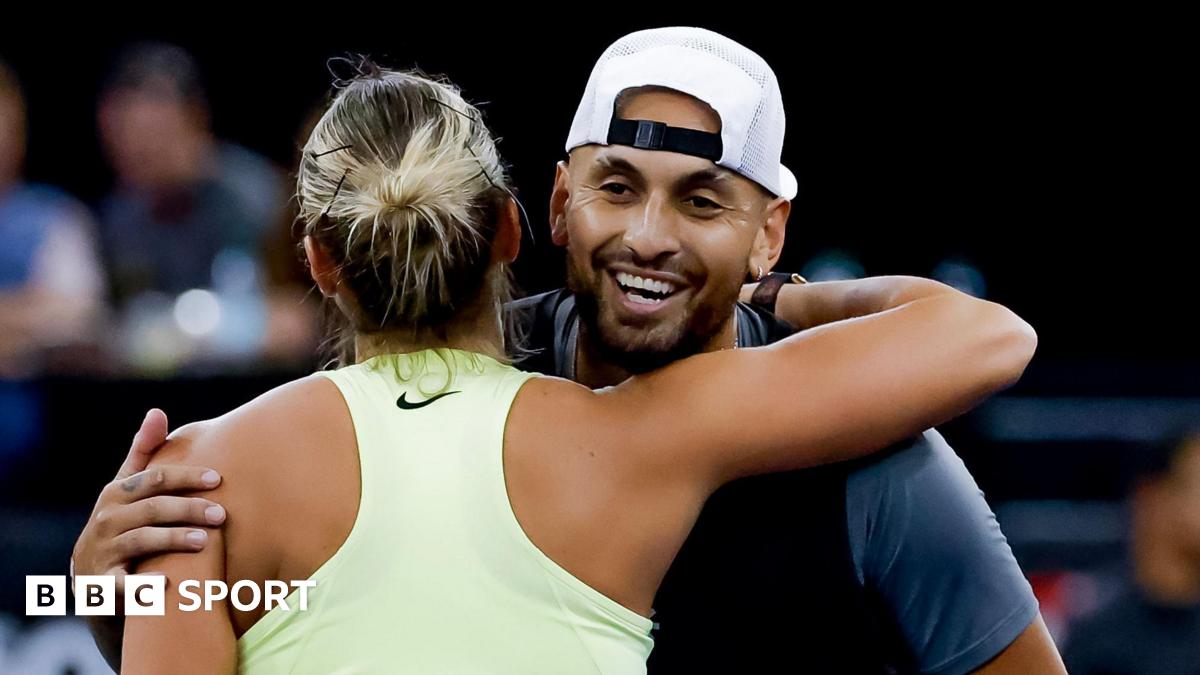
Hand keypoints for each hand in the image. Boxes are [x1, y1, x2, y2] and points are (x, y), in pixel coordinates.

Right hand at [71, 409, 225, 596]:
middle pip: (151, 508)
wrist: (92, 582)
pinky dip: (142, 584)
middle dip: (188, 508)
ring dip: (173, 538)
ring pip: (141, 539)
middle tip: (221, 514)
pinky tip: (167, 581)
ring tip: (205, 540)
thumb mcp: (126, 489)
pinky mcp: (100, 586)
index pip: (153, 479)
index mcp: (116, 494)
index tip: (217, 479)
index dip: (185, 477)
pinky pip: (121, 584)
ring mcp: (102, 552)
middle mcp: (106, 520)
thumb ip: (143, 452)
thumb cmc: (121, 525)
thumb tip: (157, 411)